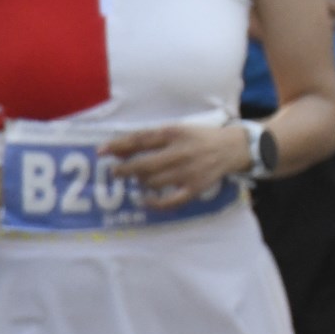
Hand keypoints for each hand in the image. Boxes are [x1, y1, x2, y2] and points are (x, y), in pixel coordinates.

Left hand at [103, 122, 250, 207]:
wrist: (234, 147)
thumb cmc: (201, 137)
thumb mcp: (178, 130)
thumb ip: (152, 138)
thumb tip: (120, 148)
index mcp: (175, 134)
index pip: (140, 140)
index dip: (118, 145)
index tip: (101, 151)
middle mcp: (180, 152)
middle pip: (144, 164)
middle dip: (125, 170)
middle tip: (116, 173)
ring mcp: (188, 171)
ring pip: (153, 182)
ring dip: (141, 182)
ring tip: (140, 180)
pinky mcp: (195, 187)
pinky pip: (170, 201)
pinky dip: (155, 203)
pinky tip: (146, 201)